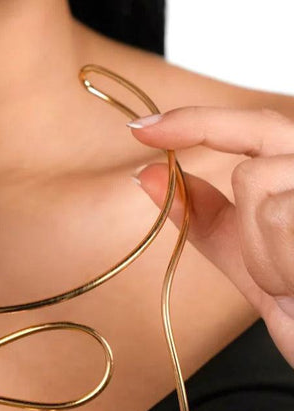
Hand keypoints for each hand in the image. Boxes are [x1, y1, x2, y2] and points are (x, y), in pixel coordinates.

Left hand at [128, 106, 293, 367]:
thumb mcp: (246, 255)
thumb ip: (203, 214)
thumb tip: (148, 176)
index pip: (255, 128)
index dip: (195, 123)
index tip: (142, 131)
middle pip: (252, 166)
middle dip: (245, 231)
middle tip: (272, 280)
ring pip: (257, 184)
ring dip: (260, 253)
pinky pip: (274, 213)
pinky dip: (274, 262)